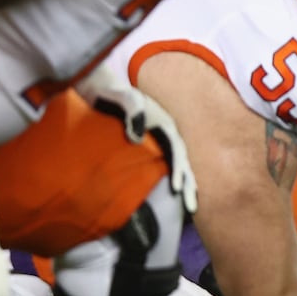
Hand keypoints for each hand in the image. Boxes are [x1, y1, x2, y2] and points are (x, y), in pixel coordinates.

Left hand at [76, 63, 197, 212]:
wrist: (104, 88)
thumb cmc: (113, 94)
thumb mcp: (124, 99)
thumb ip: (133, 113)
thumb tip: (138, 137)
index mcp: (166, 124)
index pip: (177, 151)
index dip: (179, 170)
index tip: (178, 189)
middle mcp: (168, 133)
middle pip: (184, 162)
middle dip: (190, 185)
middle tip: (192, 207)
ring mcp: (162, 138)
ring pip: (179, 165)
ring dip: (186, 185)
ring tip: (190, 207)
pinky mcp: (152, 143)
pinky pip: (168, 164)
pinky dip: (175, 179)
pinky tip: (174, 193)